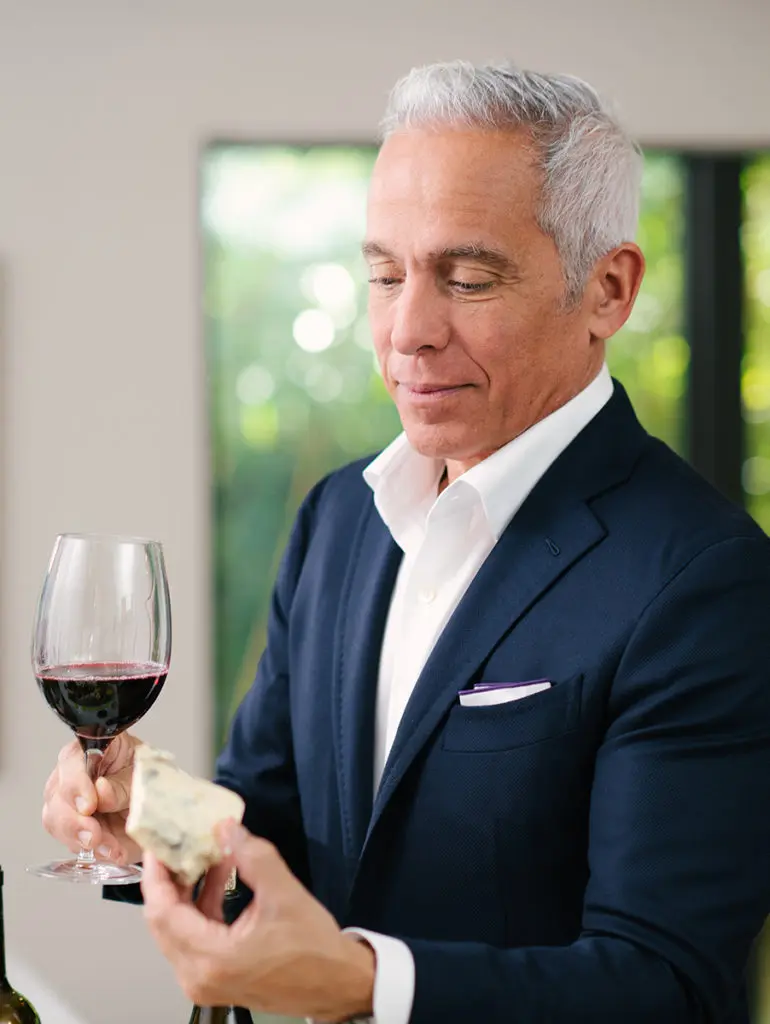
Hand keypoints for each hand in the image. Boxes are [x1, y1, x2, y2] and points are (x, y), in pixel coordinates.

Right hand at [42, 733, 143, 863]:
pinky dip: (90, 849)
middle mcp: (72, 773)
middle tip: (94, 836)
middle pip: (57, 795)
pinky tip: (109, 852)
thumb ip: (123, 784)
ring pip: (56, 821)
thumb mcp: (144, 774)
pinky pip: (69, 840)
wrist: (155, 798)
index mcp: (93, 749)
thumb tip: (102, 791)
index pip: (71, 760)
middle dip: (73, 821)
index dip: (75, 784)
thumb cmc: (148, 776)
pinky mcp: (71, 824)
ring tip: (109, 848)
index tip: (88, 805)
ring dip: (80, 839)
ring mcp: (67, 800)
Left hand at [141, 820, 375, 1021]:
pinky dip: (200, 908)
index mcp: (211, 958)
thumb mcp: (283, 892)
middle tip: (178, 843)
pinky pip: (192, 939)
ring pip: (176, 930)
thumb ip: (251, 854)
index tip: (158, 843)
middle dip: (169, 879)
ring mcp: (204, 982)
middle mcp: (197, 976)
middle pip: (163, 922)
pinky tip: (219, 880)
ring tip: (205, 855)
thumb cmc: (312, 944)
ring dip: (187, 891)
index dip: (156, 875)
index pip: (162, 912)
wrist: (337, 984)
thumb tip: (223, 827)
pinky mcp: (214, 980)